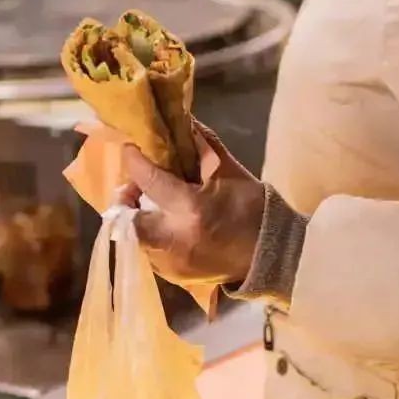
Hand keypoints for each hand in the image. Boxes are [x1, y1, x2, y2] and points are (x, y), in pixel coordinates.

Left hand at [120, 124, 265, 288]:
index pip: (148, 179)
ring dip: (138, 218)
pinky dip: (152, 236)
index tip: (131, 150)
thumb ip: (203, 145)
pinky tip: (166, 226)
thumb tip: (184, 121)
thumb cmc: (253, 209)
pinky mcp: (173, 277)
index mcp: (190, 208)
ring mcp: (171, 263)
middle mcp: (174, 239)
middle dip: (125, 200)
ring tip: (151, 204)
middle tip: (135, 187)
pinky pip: (149, 253)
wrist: (272, 256)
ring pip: (134, 238)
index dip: (134, 161)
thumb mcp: (229, 172)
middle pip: (127, 219)